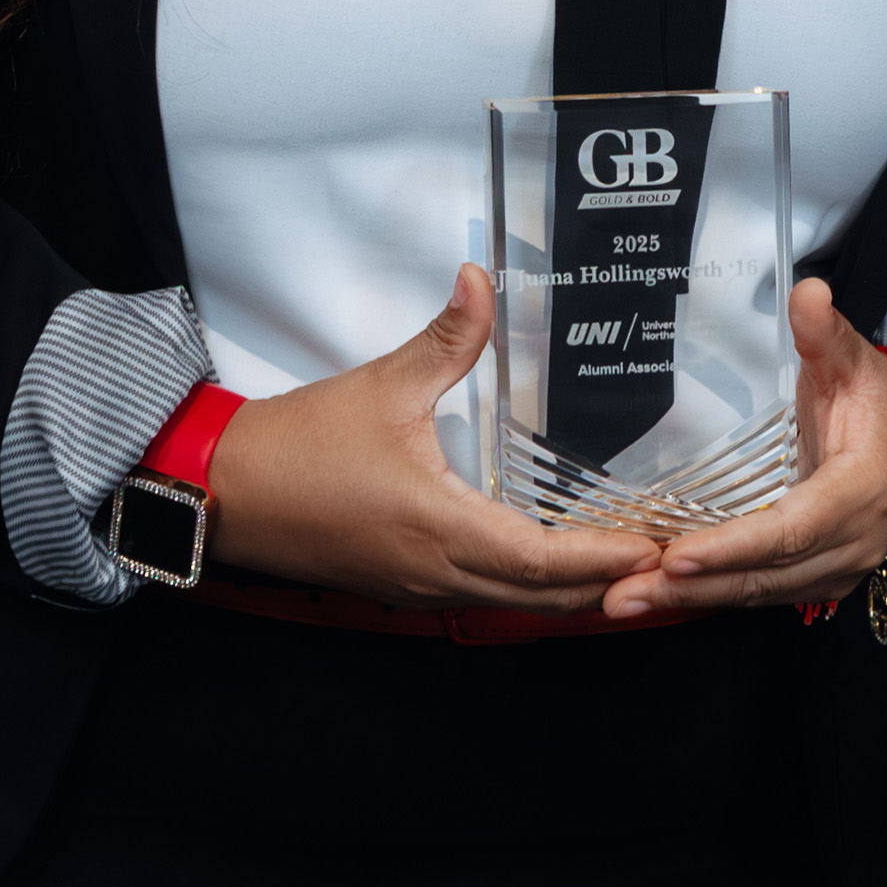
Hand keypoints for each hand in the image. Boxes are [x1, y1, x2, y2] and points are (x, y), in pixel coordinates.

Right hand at [204, 269, 663, 615]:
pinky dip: (530, 590)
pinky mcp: (404, 586)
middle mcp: (437, 574)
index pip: (544, 563)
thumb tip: (480, 280)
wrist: (221, 493)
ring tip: (625, 566)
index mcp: (439, 530)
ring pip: (514, 606)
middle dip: (608, 584)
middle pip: (543, 599)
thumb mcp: (382, 385)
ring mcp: (420, 588)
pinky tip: (553, 564)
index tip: (656, 547)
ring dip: (572, 592)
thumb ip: (445, 338)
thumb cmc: (297, 448)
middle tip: (666, 562)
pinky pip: (483, 600)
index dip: (606, 559)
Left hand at [596, 282, 886, 621]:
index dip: (734, 547)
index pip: (791, 529)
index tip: (677, 556)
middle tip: (622, 594)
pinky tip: (658, 596)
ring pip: (758, 593)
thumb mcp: (855, 360)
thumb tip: (806, 292)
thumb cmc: (878, 403)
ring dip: (690, 601)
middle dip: (692, 588)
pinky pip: (761, 595)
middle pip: (765, 574)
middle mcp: (853, 543)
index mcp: (862, 490)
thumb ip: (825, 332)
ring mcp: (838, 570)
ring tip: (623, 602)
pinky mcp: (819, 583)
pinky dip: (710, 597)